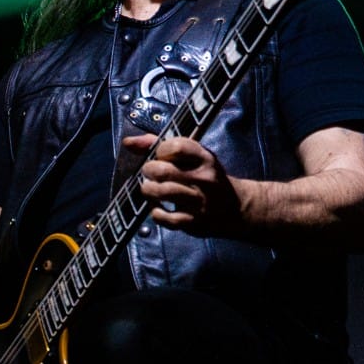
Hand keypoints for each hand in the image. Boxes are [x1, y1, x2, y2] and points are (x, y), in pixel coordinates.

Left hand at [124, 134, 247, 236]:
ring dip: (148, 190)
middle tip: (150, 173)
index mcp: (205, 158)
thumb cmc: (206, 177)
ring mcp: (199, 201)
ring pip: (162, 192)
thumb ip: (161, 146)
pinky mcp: (194, 222)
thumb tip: (128, 142)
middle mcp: (204, 179)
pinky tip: (159, 208)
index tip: (160, 155)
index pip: (176, 147)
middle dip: (149, 170)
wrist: (235, 208)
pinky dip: (156, 212)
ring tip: (150, 189)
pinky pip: (165, 218)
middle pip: (164, 170)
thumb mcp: (193, 157)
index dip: (160, 150)